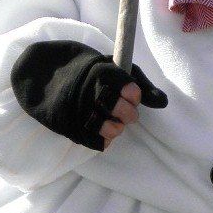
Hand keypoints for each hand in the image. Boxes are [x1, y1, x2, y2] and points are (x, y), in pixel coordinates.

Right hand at [10, 42, 167, 151]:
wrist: (49, 75)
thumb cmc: (93, 74)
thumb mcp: (116, 70)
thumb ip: (141, 84)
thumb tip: (163, 102)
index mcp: (103, 73)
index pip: (131, 90)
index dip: (134, 96)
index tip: (130, 95)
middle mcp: (91, 92)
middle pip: (123, 112)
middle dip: (128, 115)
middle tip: (124, 112)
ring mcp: (79, 111)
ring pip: (111, 130)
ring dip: (117, 128)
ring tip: (112, 121)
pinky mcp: (70, 127)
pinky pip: (97, 143)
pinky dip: (104, 139)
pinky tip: (102, 131)